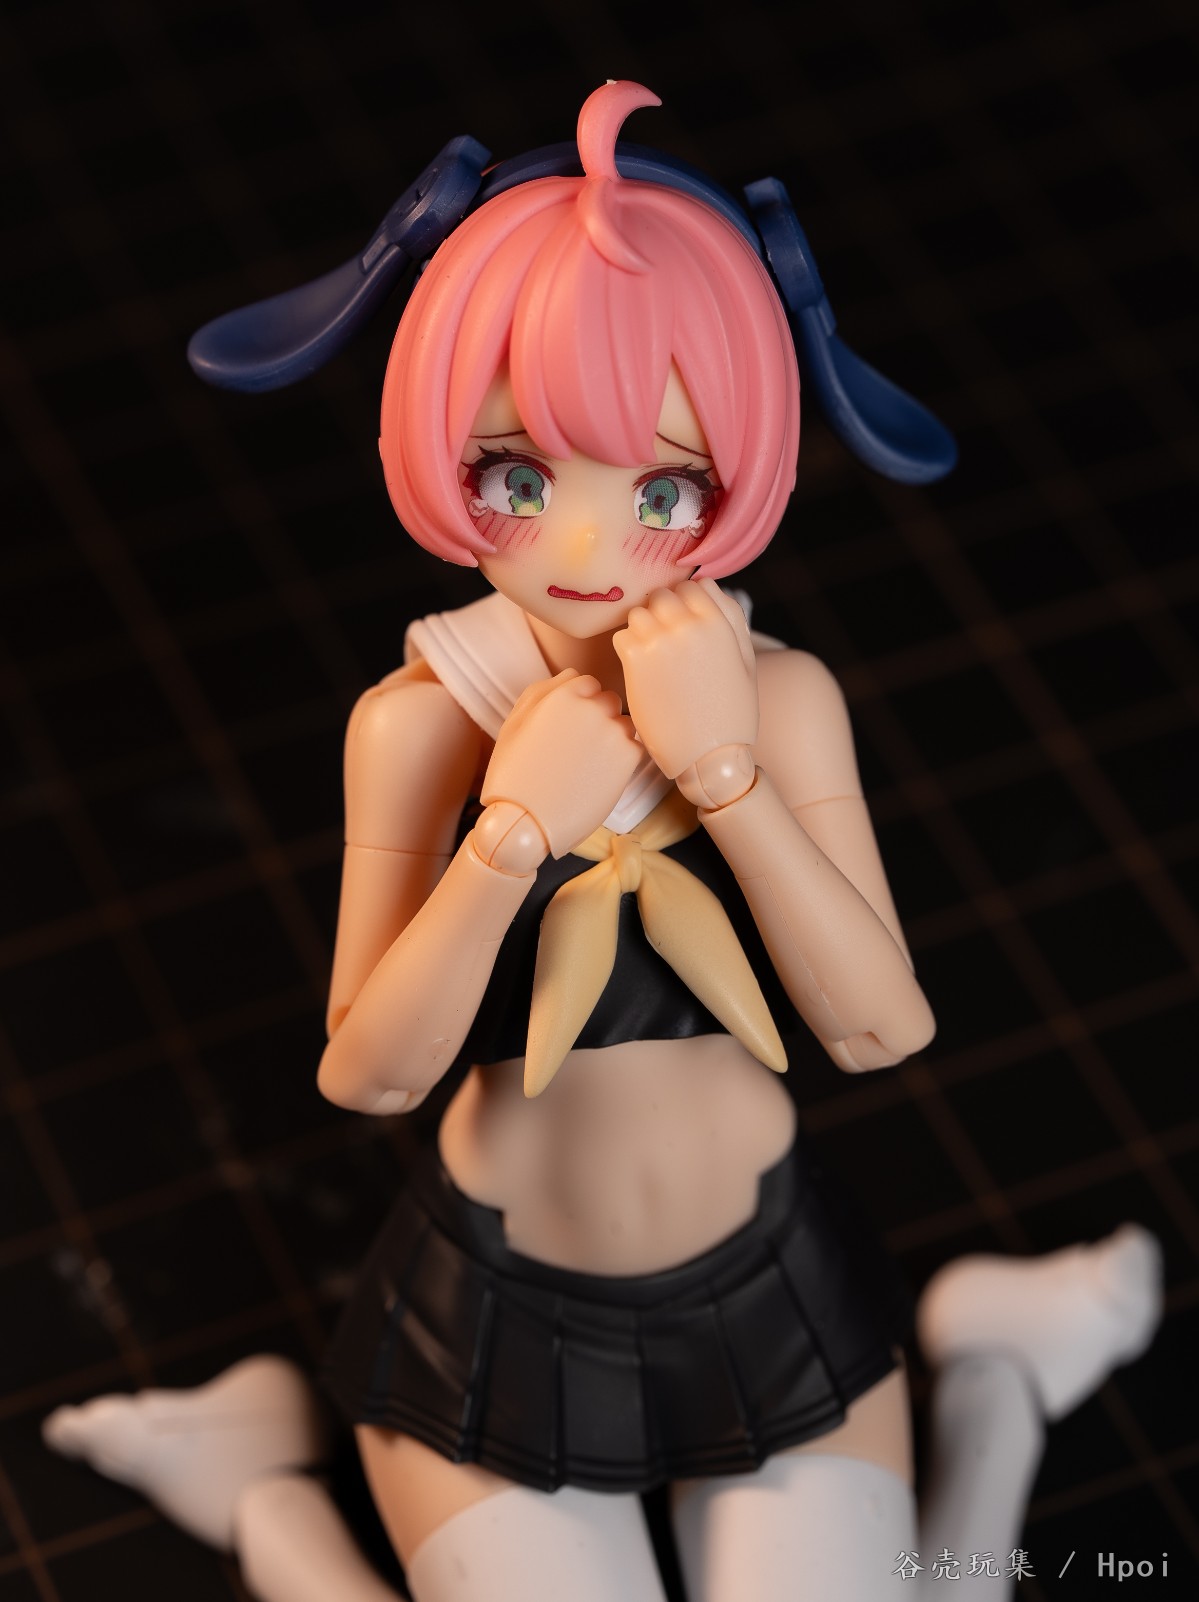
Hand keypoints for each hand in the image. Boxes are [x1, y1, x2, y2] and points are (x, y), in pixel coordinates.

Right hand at [480, 670, 641, 855]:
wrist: (525, 823)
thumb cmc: (513, 775)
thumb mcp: (514, 723)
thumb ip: (542, 691)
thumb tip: (571, 676)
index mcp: (562, 694)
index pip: (587, 683)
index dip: (579, 705)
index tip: (570, 727)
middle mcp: (591, 706)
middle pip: (609, 700)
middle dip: (599, 718)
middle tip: (580, 748)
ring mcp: (613, 730)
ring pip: (624, 723)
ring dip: (613, 738)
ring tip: (589, 764)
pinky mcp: (628, 757)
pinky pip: (635, 746)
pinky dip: (622, 759)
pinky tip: (600, 775)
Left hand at [614, 579, 758, 779]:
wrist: (709, 757)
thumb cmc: (732, 713)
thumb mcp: (745, 661)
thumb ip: (731, 619)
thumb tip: (708, 586)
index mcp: (718, 622)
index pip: (691, 585)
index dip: (685, 603)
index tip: (683, 625)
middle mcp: (687, 625)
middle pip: (661, 595)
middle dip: (661, 613)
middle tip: (665, 643)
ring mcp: (658, 641)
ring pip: (637, 613)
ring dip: (641, 629)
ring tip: (652, 657)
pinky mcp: (634, 662)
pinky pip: (621, 636)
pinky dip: (627, 649)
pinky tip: (640, 671)